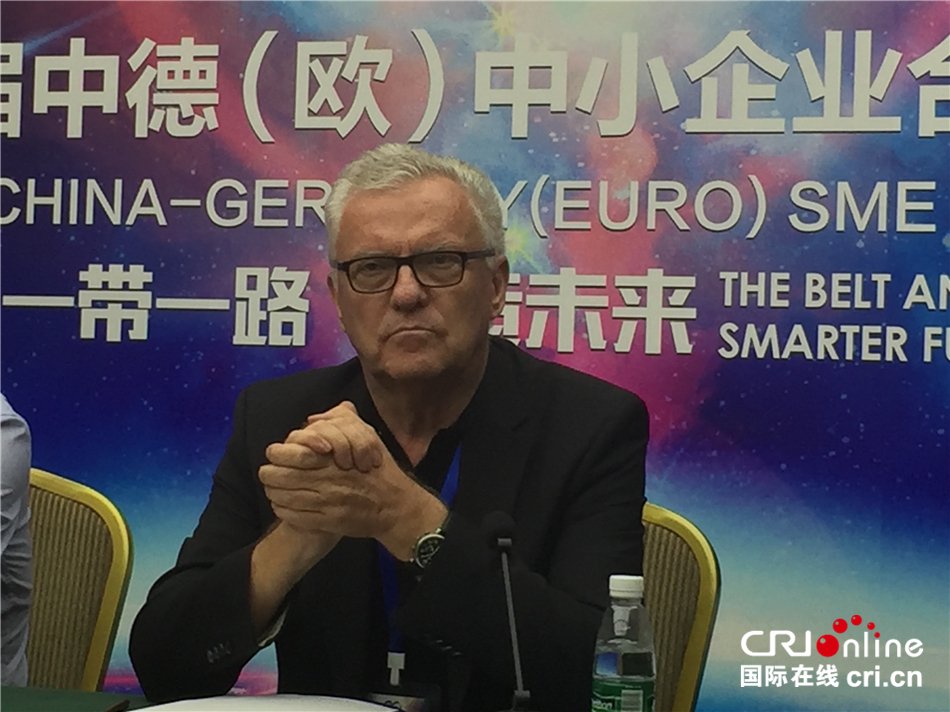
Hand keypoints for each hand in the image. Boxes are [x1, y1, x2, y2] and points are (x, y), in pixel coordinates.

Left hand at [259, 402, 446, 558]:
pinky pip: (295, 517)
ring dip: (274, 493)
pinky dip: (284, 511)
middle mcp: (327, 480)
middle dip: (269, 475)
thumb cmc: (380, 469)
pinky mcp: (328, 522)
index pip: (292, 453)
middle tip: (266, 473)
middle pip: (282, 477)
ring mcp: (327, 503)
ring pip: (285, 498)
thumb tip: (314, 418)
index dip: (278, 454)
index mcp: (333, 458)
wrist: (396, 506)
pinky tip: (282, 506)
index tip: (275, 454)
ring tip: (272, 489)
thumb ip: (341, 421)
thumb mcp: (367, 436)